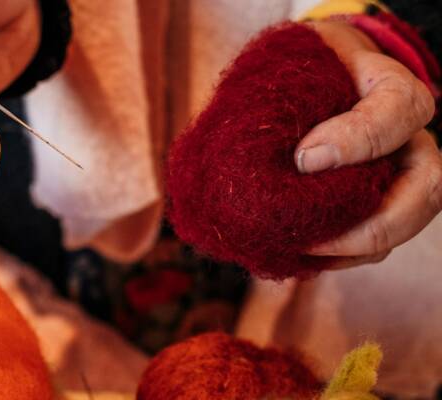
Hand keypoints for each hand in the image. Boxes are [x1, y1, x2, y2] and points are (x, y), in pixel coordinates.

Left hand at [297, 21, 441, 267]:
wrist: (297, 81)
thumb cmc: (294, 69)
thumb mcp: (289, 63)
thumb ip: (282, 92)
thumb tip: (267, 148)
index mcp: (390, 89)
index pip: (398, 111)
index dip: (357, 139)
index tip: (303, 157)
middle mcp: (407, 137)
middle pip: (426, 186)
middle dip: (374, 225)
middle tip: (310, 238)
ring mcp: (398, 174)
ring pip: (405, 223)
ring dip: (355, 248)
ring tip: (300, 251)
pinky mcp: (377, 204)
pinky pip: (377, 243)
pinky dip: (342, 256)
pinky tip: (299, 255)